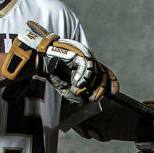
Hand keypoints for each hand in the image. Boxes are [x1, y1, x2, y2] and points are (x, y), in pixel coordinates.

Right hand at [1, 21, 118, 102]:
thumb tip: (87, 100)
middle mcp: (87, 57)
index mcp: (86, 64)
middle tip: (96, 97)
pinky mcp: (77, 52)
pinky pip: (85, 66)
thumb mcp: (67, 86)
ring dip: (87, 84)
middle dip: (100, 87)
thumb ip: (77, 94)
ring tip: (77, 88)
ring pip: (94, 71)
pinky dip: (81, 77)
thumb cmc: (52, 72)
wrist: (38, 60)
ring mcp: (83, 53)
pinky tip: (75, 83)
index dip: (111, 81)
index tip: (115, 92)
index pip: (104, 71)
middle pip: (101, 72)